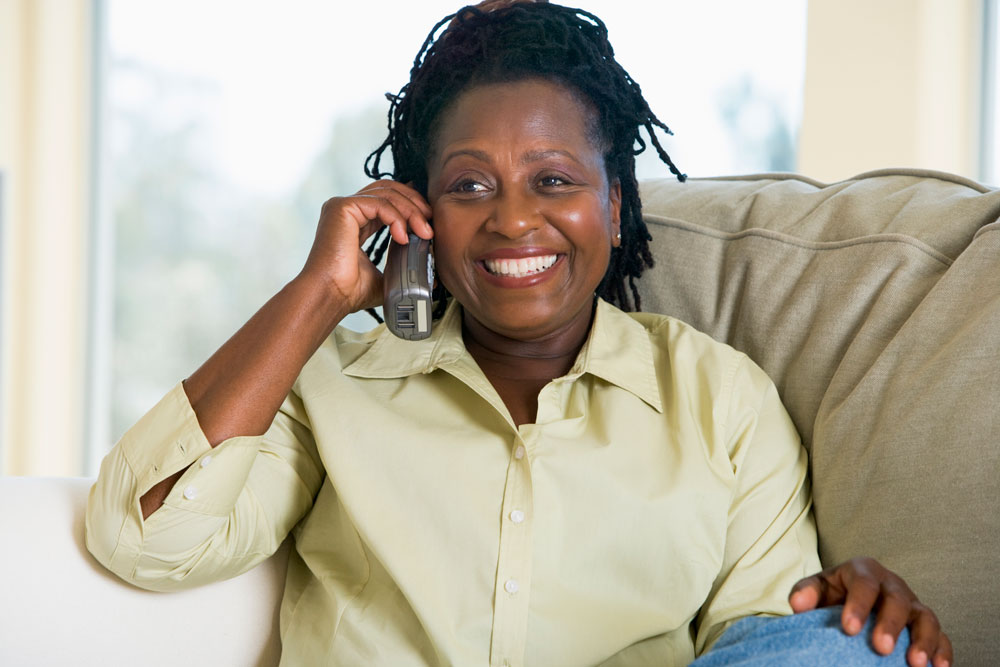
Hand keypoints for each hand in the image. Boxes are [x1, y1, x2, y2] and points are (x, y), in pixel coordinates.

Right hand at [300, 180, 432, 312]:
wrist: (331, 296)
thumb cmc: (350, 291)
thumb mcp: (385, 275)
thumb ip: (402, 264)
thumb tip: (430, 272)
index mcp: (355, 221)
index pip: (387, 199)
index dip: (410, 205)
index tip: (428, 222)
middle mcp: (347, 210)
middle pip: (388, 189)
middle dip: (414, 203)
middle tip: (430, 222)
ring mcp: (342, 206)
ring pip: (387, 194)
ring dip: (411, 211)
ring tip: (424, 232)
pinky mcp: (342, 207)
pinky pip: (379, 203)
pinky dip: (397, 217)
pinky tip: (403, 236)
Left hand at [789, 557, 951, 666]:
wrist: (850, 599)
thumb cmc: (833, 594)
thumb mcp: (817, 588)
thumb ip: (806, 593)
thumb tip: (798, 605)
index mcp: (863, 571)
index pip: (864, 584)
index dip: (858, 605)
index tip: (849, 629)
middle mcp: (892, 584)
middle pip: (897, 600)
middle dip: (890, 624)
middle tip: (880, 647)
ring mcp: (912, 604)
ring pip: (925, 617)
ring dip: (922, 640)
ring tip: (913, 663)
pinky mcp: (924, 623)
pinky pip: (942, 635)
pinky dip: (942, 651)